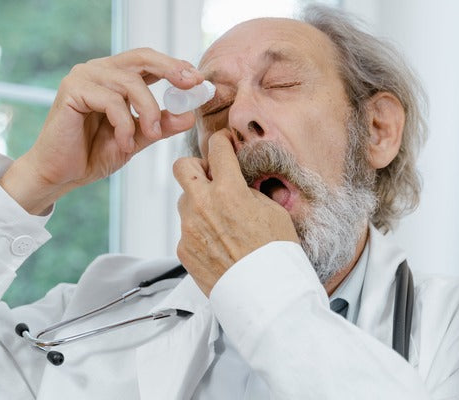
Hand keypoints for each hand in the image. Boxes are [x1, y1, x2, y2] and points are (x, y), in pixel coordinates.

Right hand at [0, 48, 203, 214]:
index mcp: (114, 76)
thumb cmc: (92, 155)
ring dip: (147, 111)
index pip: (149, 61)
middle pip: (142, 57)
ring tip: (150, 135)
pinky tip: (124, 143)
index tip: (199, 81)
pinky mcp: (72, 90)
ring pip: (130, 82)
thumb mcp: (137, 139)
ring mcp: (84, 77)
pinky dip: (124, 124)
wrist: (59, 175)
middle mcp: (98, 70)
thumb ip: (160, 125)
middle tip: (190, 87)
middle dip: (171, 70)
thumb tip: (189, 114)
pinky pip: (112, 100)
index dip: (175, 66)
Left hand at [173, 130, 299, 295]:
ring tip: (221, 221)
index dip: (221, 141)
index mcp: (229, 191)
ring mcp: (189, 228)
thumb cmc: (276, 254)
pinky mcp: (183, 249)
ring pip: (184, 201)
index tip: (223, 143)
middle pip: (182, 166)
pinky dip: (199, 232)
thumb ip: (250, 192)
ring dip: (198, 203)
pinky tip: (218, 244)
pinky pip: (186, 230)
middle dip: (196, 167)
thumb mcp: (274, 212)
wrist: (265, 293)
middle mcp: (203, 205)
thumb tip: (240, 185)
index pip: (217, 149)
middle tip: (212, 178)